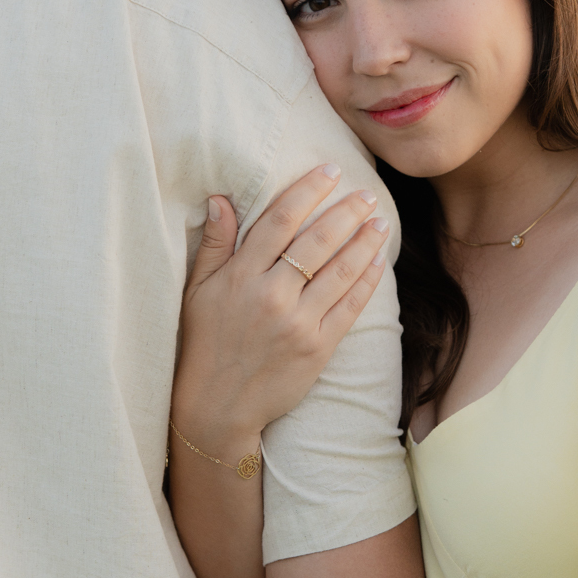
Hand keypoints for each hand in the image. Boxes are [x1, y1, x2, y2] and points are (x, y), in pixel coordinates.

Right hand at [173, 165, 389, 455]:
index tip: (329, 171)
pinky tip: (378, 263)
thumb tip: (220, 198)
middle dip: (347, 212)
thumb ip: (215, 244)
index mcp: (240, 277)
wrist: (217, 406)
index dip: (307, 191)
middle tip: (368, 193)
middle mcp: (271, 296)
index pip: (279, 221)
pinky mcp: (317, 348)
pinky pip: (349, 307)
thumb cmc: (202, 344)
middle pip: (317, 241)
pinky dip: (366, 282)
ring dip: (364, 243)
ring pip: (340, 272)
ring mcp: (297, 323)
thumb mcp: (197, 291)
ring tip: (380, 222)